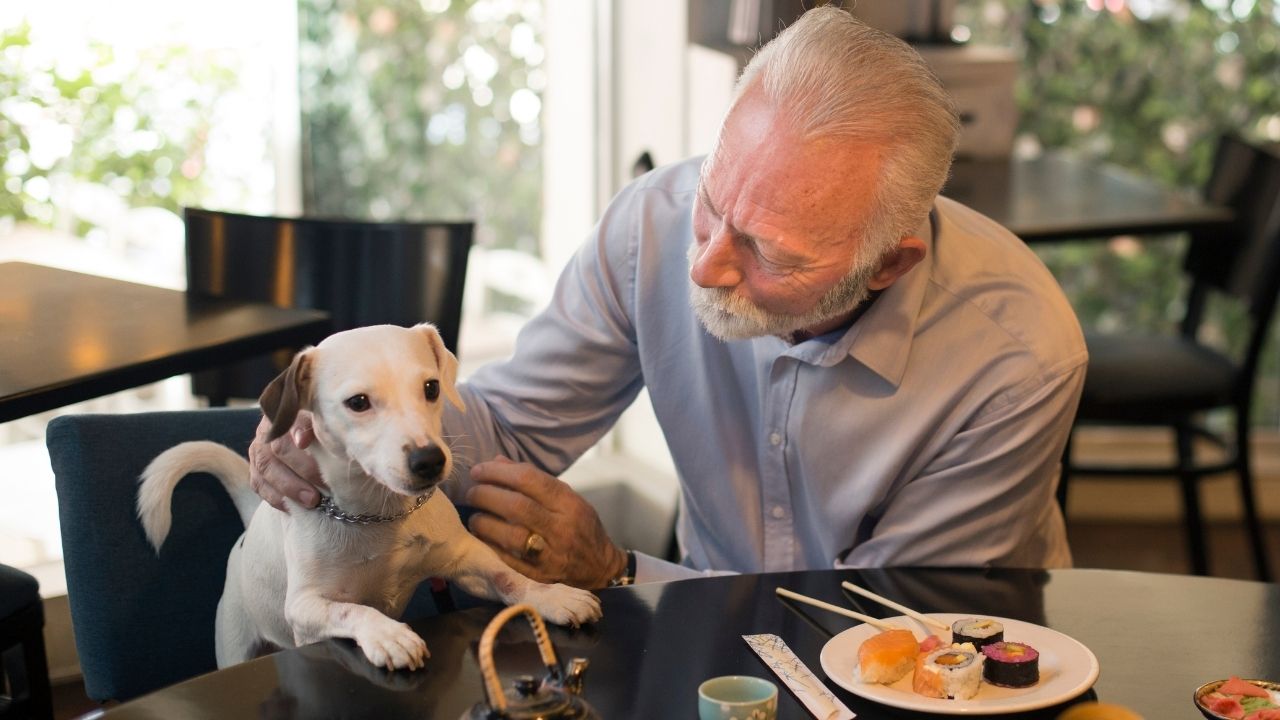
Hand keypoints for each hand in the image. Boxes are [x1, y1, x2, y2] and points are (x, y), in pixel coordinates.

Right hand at [248, 412, 325, 510]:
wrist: (301, 447)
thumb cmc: (322, 436)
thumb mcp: (324, 428)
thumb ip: (325, 429)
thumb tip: (326, 437)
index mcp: (288, 413)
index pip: (290, 418)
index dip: (297, 429)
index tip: (305, 442)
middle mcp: (269, 430)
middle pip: (279, 447)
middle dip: (303, 468)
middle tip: (325, 484)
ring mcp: (258, 450)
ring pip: (267, 468)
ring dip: (290, 487)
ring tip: (312, 500)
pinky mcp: (254, 471)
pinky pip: (259, 485)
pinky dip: (276, 498)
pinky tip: (293, 507)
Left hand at [465, 457, 626, 589]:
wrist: (600, 568)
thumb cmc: (580, 526)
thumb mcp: (567, 497)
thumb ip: (533, 480)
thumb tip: (497, 462)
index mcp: (569, 503)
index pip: (529, 480)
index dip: (498, 472)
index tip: (479, 471)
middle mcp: (561, 528)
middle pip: (516, 506)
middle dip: (486, 495)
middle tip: (472, 492)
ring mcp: (550, 554)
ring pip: (509, 535)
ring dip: (484, 522)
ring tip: (475, 515)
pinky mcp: (539, 576)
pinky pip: (507, 559)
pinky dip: (489, 544)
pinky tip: (481, 535)